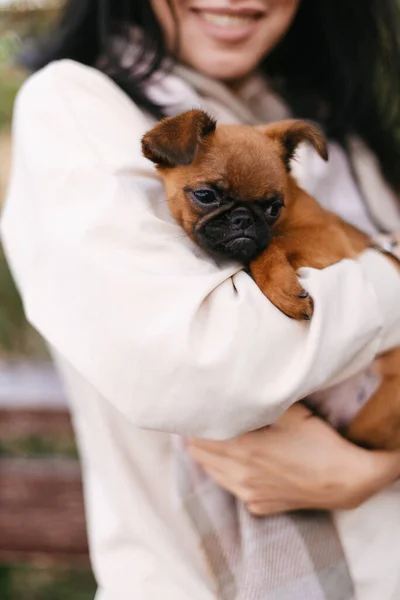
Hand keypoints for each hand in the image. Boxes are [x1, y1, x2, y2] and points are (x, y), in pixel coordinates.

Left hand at [187, 404, 399, 515]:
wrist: (346, 480)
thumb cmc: (318, 441)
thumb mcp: (288, 412)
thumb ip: (257, 403)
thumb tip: (234, 392)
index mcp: (242, 448)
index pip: (197, 437)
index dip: (195, 422)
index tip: (197, 410)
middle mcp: (239, 475)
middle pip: (199, 455)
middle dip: (198, 437)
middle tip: (205, 421)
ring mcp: (249, 494)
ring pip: (212, 473)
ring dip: (210, 455)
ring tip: (219, 438)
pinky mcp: (259, 506)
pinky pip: (233, 488)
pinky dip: (229, 473)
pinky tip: (242, 461)